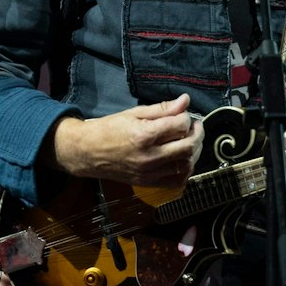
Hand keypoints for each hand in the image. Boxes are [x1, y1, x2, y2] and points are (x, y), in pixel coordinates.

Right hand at [51, 95, 203, 189]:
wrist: (87, 152)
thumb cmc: (108, 129)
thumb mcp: (133, 113)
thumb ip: (162, 109)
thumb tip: (185, 101)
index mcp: (144, 135)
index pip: (180, 125)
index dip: (186, 117)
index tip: (182, 114)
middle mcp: (148, 156)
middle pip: (189, 147)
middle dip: (197, 133)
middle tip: (194, 126)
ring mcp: (149, 172)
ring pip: (187, 165)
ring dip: (194, 152)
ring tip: (188, 141)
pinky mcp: (148, 183)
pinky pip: (177, 181)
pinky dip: (185, 170)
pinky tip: (182, 159)